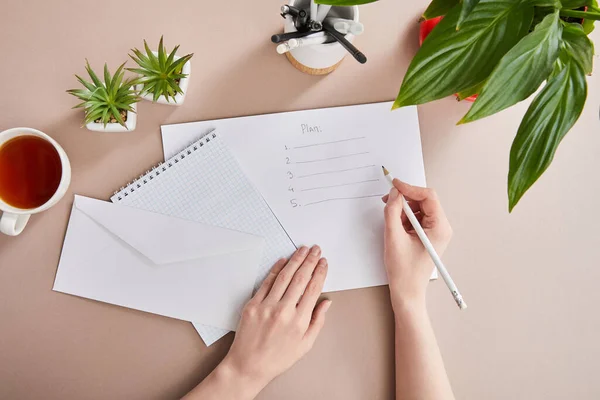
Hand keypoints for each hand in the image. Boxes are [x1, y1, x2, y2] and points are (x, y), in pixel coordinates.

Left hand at [221, 245, 329, 389]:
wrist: (249, 365)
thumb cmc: (278, 358)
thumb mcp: (305, 344)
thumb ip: (318, 321)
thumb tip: (326, 302)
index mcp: (300, 321)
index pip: (313, 289)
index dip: (320, 272)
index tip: (323, 262)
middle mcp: (284, 311)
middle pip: (301, 278)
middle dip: (310, 261)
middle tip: (315, 250)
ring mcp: (267, 307)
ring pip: (284, 276)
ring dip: (295, 260)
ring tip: (302, 250)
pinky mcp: (253, 305)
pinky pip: (266, 282)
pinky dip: (275, 269)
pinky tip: (283, 261)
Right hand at [382, 179, 451, 308]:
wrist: (407, 291)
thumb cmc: (404, 270)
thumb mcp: (394, 237)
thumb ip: (392, 212)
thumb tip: (394, 193)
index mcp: (440, 227)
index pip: (428, 197)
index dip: (410, 188)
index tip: (394, 184)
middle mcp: (441, 227)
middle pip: (424, 201)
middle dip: (405, 199)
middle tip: (387, 200)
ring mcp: (435, 231)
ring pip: (419, 209)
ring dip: (403, 209)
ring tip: (391, 219)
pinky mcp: (428, 235)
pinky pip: (417, 218)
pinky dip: (404, 218)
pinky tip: (396, 227)